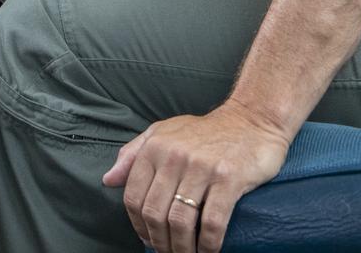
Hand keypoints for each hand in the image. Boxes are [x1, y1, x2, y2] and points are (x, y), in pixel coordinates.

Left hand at [101, 101, 290, 252]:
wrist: (251, 120)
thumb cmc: (205, 131)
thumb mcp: (163, 133)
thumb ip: (133, 154)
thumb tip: (108, 180)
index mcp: (155, 147)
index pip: (134, 196)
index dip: (138, 225)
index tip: (147, 238)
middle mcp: (174, 156)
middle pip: (154, 213)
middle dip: (158, 241)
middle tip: (167, 252)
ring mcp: (202, 168)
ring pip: (180, 222)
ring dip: (181, 248)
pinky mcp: (229, 179)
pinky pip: (212, 222)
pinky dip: (208, 245)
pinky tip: (208, 251)